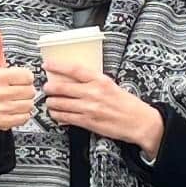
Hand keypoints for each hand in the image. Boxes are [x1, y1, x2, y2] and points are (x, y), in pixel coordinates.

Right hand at [0, 26, 37, 143]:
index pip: (27, 76)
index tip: (19, 78)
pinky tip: (15, 109)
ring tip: (17, 99)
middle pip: (30, 91)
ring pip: (28, 105)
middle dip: (27, 90)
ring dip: (26, 103)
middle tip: (18, 90)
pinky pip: (24, 118)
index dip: (26, 77)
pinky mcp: (2, 121)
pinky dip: (23, 115)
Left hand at [43, 63, 166, 159]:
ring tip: (50, 102)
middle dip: (50, 87)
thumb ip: (93, 81)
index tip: (48, 64)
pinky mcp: (88, 122)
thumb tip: (73, 78)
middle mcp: (93, 93)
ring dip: (51, 103)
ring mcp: (89, 108)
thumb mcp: (111, 85)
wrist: (139, 122)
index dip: (58, 66)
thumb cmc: (126, 103)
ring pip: (60, 104)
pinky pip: (65, 118)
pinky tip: (56, 114)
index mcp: (100, 80)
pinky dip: (57, 115)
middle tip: (46, 87)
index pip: (74, 69)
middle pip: (62, 87)